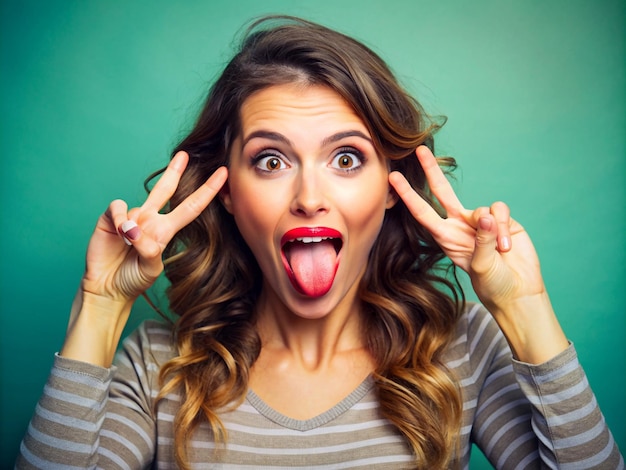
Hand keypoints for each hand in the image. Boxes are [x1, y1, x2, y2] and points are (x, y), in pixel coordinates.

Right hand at [82, 151, 227, 303]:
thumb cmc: (133, 279)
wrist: (107, 289)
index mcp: (166, 231)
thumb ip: (149, 250)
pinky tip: (119, 233)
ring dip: (134, 224)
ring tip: (129, 242)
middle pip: (166, 189)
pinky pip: (118, 207)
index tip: (222, 174)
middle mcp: (150, 220)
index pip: (192, 207)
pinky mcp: (111, 219)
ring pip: (139, 203)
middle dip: (175, 170)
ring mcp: (131, 217)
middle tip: (184, 154)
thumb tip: (136, 230)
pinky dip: (121, 219)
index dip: (207, 191)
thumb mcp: (151, 268)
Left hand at [389, 146, 568, 363]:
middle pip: (443, 192)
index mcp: (446, 237)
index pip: (423, 213)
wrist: (518, 290)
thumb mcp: (481, 267)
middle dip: (432, 171)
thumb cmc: (493, 284)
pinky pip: (499, 211)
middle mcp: (460, 225)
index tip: (393, 178)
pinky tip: (507, 245)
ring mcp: (481, 222)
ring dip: (493, 229)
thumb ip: (482, 241)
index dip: (408, 195)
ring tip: (500, 250)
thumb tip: (486, 217)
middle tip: (419, 150)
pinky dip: (504, 227)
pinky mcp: (502, 220)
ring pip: (481, 208)